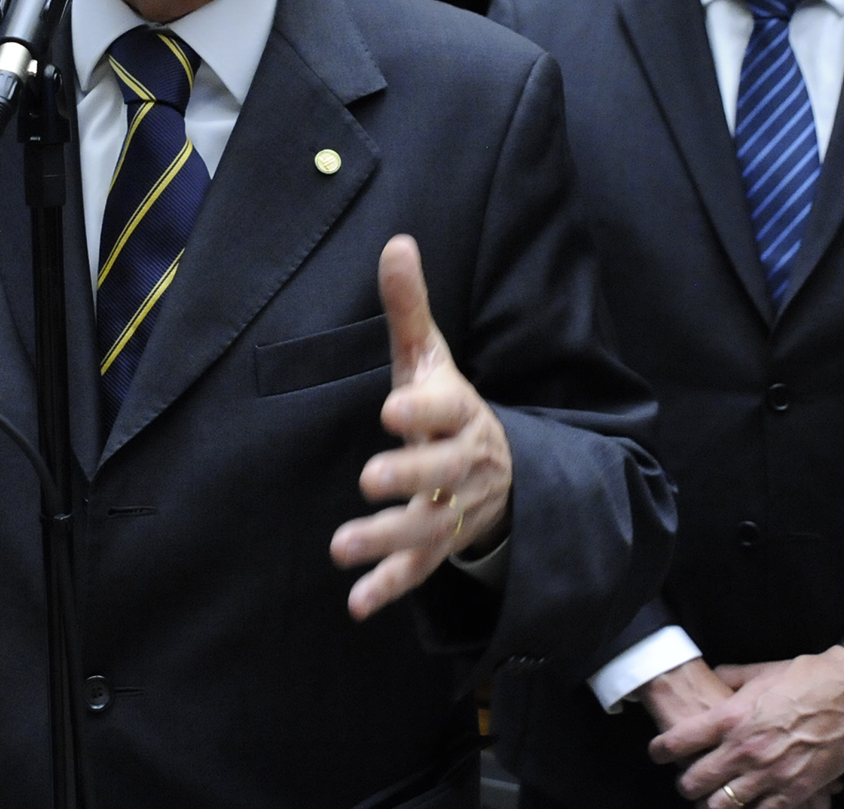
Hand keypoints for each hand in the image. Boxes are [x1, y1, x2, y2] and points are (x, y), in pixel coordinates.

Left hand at [330, 235, 512, 619]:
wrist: (501, 469)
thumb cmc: (446, 404)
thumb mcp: (431, 357)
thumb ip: (409, 307)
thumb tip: (397, 241)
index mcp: (460, 412)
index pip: (447, 409)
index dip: (423, 410)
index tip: (393, 408)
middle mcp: (464, 463)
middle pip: (443, 473)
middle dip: (409, 476)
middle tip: (370, 478)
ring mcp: (456, 510)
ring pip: (428, 527)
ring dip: (387, 540)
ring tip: (342, 547)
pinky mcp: (441, 545)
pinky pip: (420, 570)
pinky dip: (391, 587)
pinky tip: (358, 603)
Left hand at [651, 647, 843, 807]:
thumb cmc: (806, 676)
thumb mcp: (758, 671)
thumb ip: (729, 678)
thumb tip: (713, 676)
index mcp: (730, 717)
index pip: (678, 741)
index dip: (660, 751)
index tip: (657, 754)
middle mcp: (744, 749)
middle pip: (695, 781)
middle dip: (686, 784)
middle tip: (686, 782)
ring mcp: (770, 774)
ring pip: (724, 805)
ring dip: (713, 804)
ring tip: (712, 801)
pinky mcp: (796, 791)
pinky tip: (747, 808)